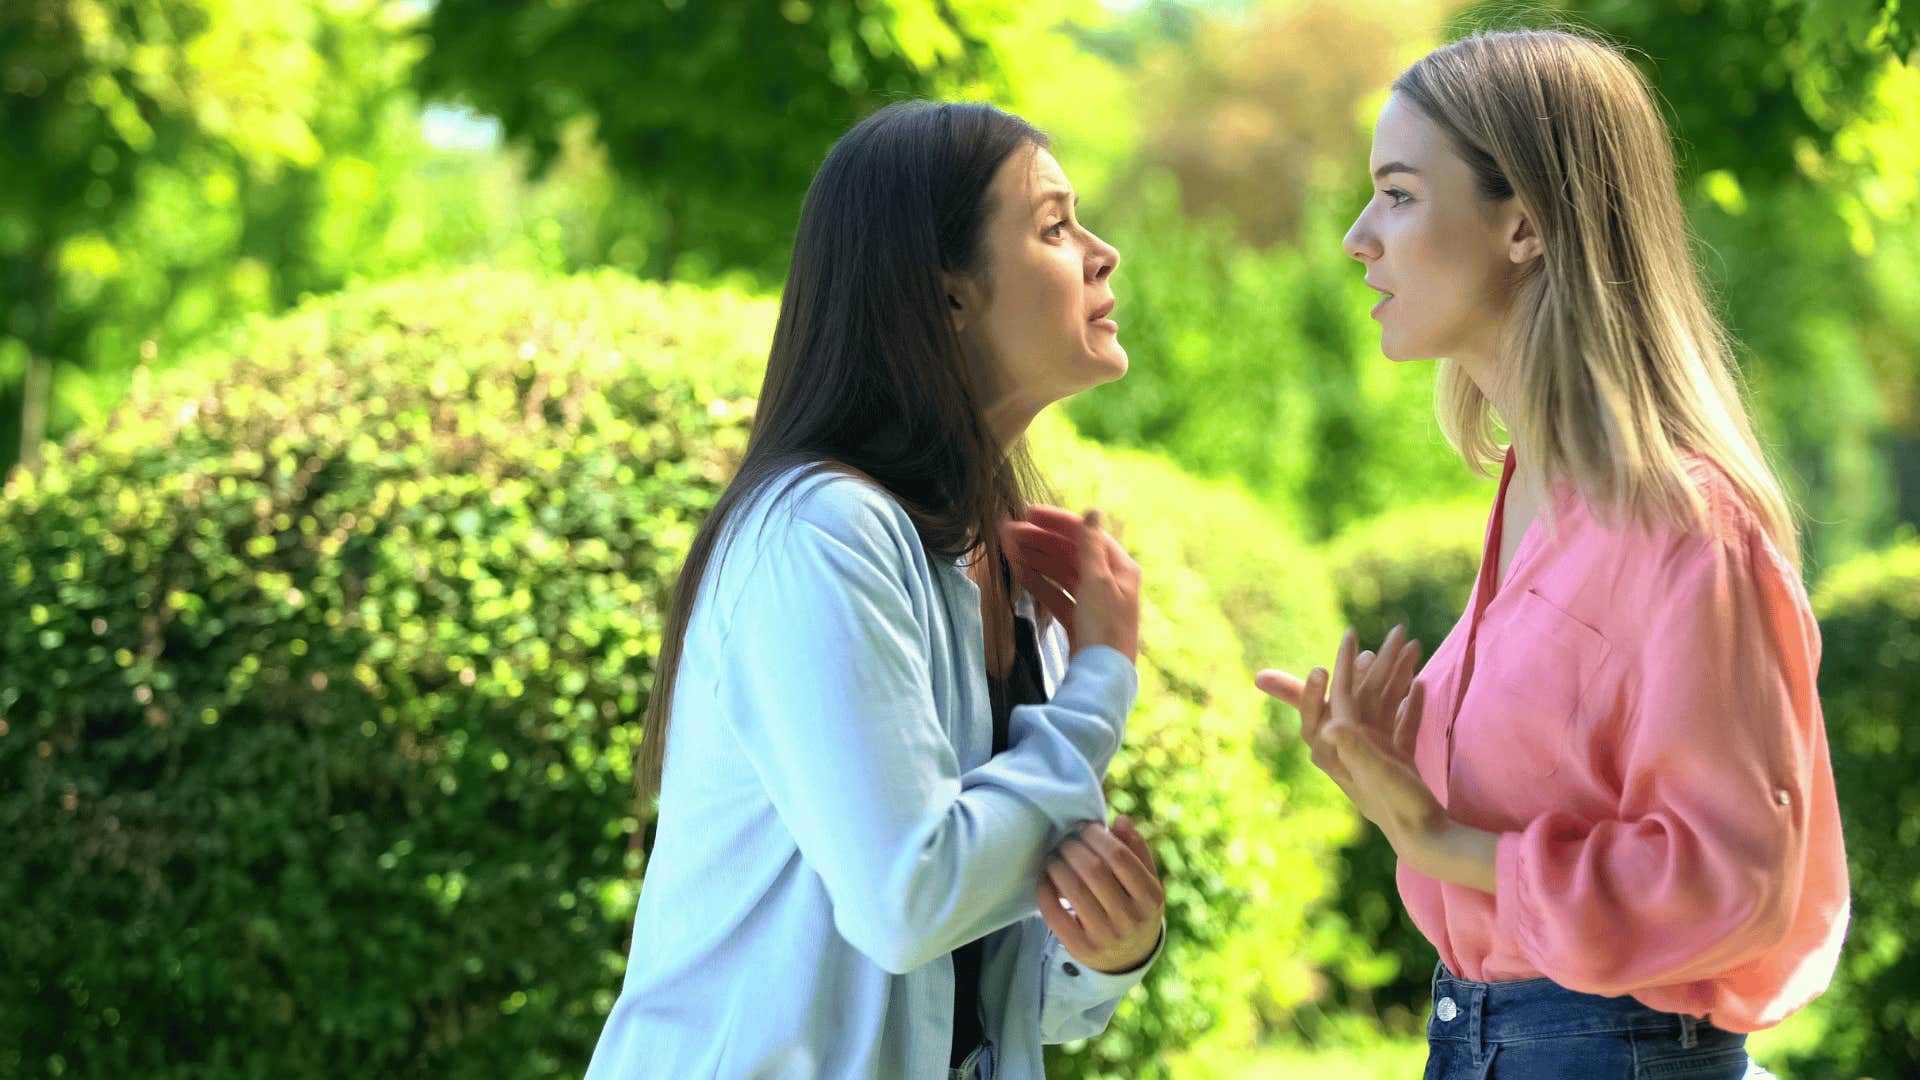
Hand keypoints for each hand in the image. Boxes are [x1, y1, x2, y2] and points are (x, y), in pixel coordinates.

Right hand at [1001, 505, 1139, 661]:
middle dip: (1040, 541)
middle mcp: (1109, 581)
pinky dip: (1040, 583)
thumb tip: (1092, 511)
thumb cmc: (1104, 628)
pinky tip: (1020, 574)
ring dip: (1036, 559)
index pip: (1085, 534)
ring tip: (1008, 549)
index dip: (1056, 522)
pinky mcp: (1080, 619)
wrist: (1102, 677)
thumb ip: (1090, 546)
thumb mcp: (1097, 582)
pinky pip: (1057, 593)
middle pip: (1071, 552)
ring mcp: (1094, 601)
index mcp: (1120, 567)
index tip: (1027, 514)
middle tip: (1009, 532)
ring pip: (1061, 572)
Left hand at [1036, 815, 1165, 973]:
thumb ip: (1136, 849)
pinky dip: (1045, 891)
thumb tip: (1121, 820)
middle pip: (1094, 871)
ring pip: (1073, 890)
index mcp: (1150, 898)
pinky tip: (1046, 877)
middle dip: (1073, 847)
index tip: (1084, 827)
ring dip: (1057, 865)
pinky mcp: (1080, 949)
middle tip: (1065, 840)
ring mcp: (1105, 937)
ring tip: (1054, 855)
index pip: (1119, 857)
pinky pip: (1055, 915)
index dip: (1097, 836)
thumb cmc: (1135, 906)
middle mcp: (1130, 920)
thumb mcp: (1147, 881)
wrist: (1128, 958)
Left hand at [1257, 626, 1439, 839]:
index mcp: (1342, 748)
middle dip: (1377, 664)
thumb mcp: (1380, 777)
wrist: (1429, 843)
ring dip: (1397, 678)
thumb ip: (1357, 750)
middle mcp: (1354, 749)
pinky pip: (1401, 726)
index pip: (1338, 699)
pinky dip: (1410, 706)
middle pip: (1363, 697)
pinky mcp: (1397, 764)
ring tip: (1415, 646)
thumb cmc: (1402, 810)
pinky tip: (1422, 685)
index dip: (1343, 667)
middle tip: (1395, 632)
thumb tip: (1331, 725)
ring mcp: (1376, 755)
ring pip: (1384, 706)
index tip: (1351, 636)